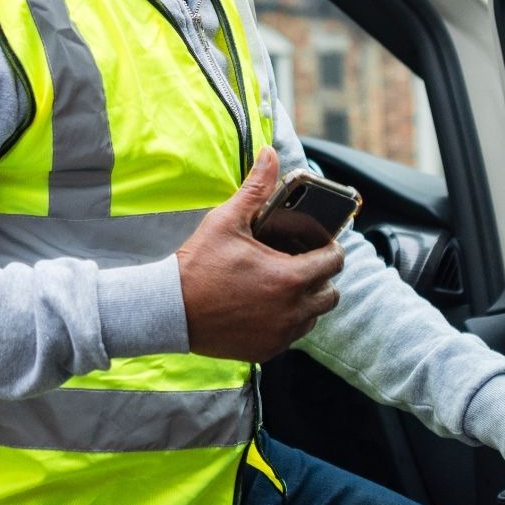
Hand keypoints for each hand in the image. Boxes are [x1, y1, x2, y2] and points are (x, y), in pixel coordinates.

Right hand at [175, 148, 344, 362]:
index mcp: (290, 277)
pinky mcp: (266, 350)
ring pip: (313, 317)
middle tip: (299, 265)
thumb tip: (271, 154)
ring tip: (282, 286)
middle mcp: (292, 310)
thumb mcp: (227, 220)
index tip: (317, 245)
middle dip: (321, 278)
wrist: (170, 309)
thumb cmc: (199, 263)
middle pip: (330, 294)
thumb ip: (256, 188)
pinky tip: (265, 306)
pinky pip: (291, 335)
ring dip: (305, 301)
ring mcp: (280, 334)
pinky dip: (285, 321)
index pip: (334, 262)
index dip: (330, 249)